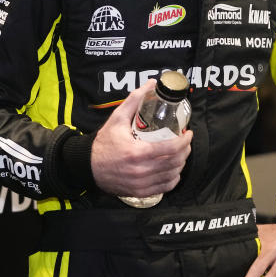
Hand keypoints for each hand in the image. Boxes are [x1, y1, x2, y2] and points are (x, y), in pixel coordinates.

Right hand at [90, 79, 192, 196]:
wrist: (87, 166)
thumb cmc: (104, 142)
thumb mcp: (117, 118)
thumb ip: (135, 100)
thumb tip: (153, 84)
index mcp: (137, 153)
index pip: (171, 148)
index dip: (185, 141)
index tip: (188, 133)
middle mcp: (141, 171)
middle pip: (174, 162)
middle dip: (185, 151)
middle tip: (186, 141)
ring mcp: (141, 184)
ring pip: (172, 175)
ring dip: (181, 164)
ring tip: (181, 153)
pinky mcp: (139, 192)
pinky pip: (164, 188)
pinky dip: (173, 179)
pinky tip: (174, 170)